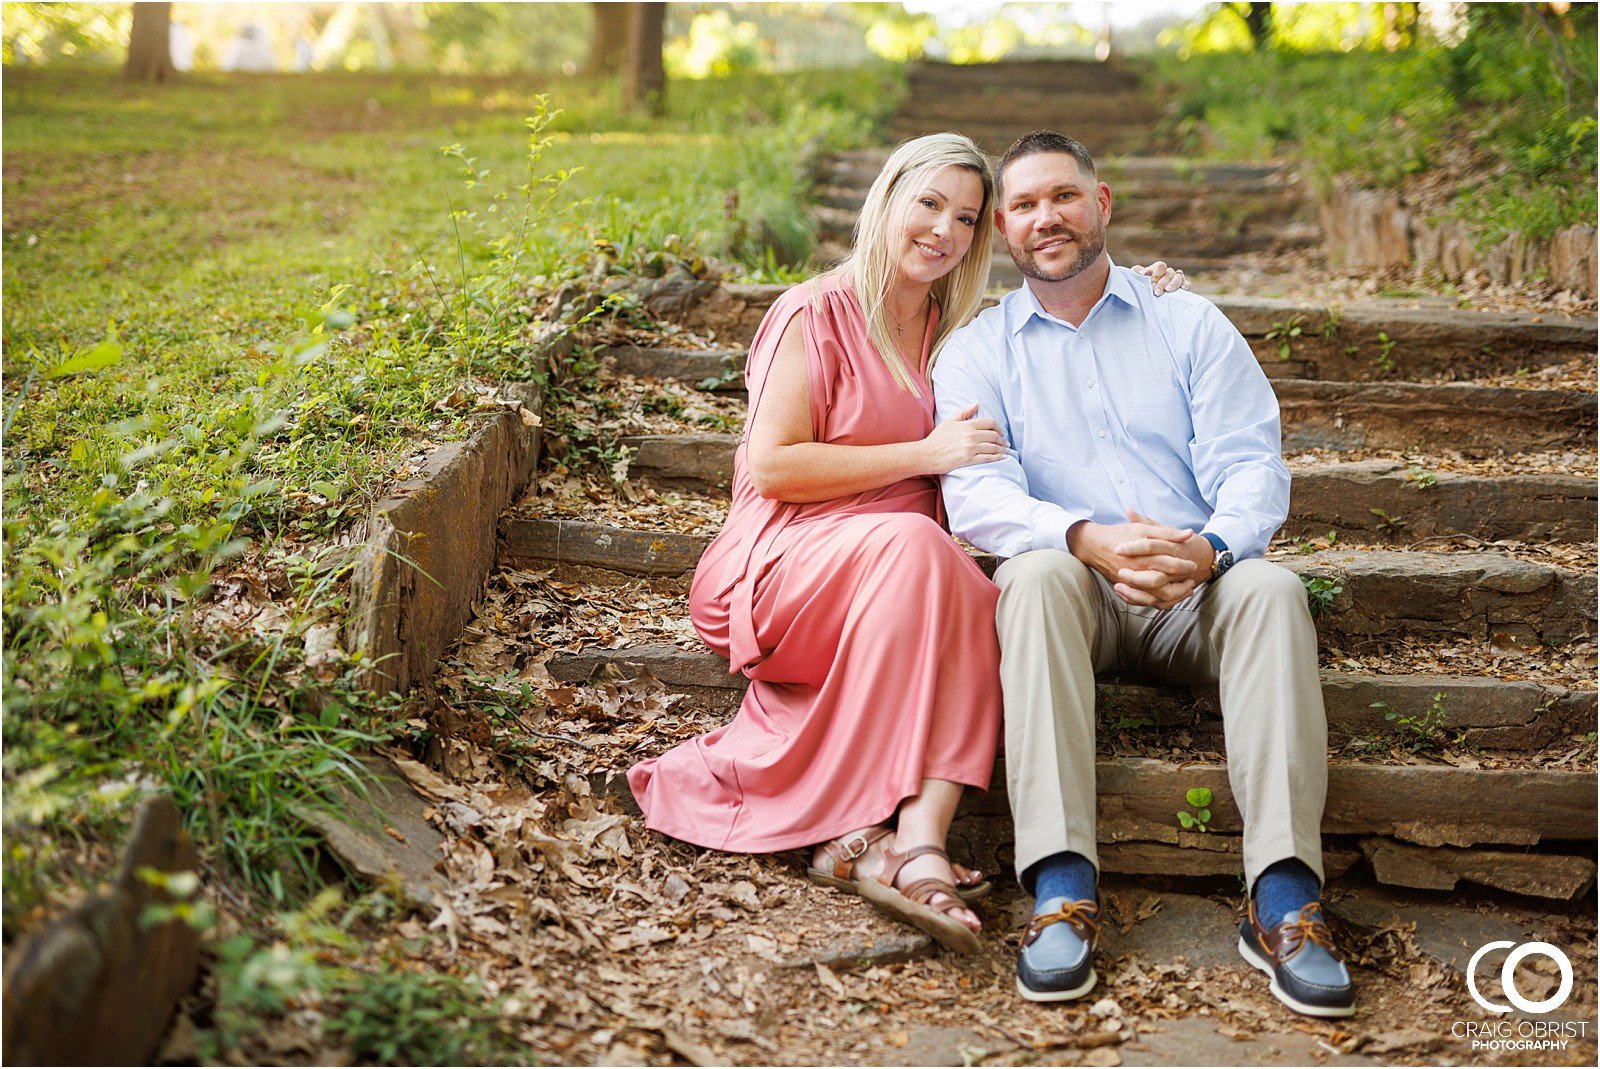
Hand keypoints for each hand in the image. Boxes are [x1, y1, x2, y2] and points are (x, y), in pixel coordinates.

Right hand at [922, 403, 1006, 473]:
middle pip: (994, 435)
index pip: (990, 423)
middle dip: (1002, 439)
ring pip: (993, 447)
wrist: (926, 454)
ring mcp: (970, 448)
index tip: (1001, 432)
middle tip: (1005, 443)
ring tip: (1005, 451)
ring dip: (1002, 449)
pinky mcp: (968, 459)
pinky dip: (997, 458)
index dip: (999, 427)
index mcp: (967, 425)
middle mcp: (970, 435)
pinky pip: (987, 458)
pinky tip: (1001, 458)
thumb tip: (977, 404)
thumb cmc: (936, 439)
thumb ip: (964, 413)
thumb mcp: (949, 422)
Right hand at [1069, 510, 1210, 608]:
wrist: (1093, 545)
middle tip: (1191, 581)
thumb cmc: (1119, 534)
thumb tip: (1189, 534)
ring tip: (1184, 591)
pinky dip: (1157, 603)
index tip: (1193, 564)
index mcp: (1144, 557)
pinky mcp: (1125, 589)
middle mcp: (1138, 573)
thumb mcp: (1144, 529)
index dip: (1185, 566)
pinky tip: (1167, 598)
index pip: (1170, 566)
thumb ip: (1167, 532)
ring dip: (1172, 598)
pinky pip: (1143, 602)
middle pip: (1164, 588)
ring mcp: (1130, 584)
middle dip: (1181, 587)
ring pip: (1155, 599)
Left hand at [1130, 260, 1188, 295]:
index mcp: (1158, 269)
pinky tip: (1182, 289)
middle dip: (1162, 283)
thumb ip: (1137, 273)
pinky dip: (1185, 285)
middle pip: (1168, 274)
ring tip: (1167, 290)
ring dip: (1173, 284)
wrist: (1150, 299)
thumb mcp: (1138, 279)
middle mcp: (1168, 272)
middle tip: (1156, 292)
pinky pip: (1187, 284)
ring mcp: (1176, 279)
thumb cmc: (1143, 286)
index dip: (1156, 274)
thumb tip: (1142, 272)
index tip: (1151, 283)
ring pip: (1178, 278)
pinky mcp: (1183, 286)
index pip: (1160, 266)